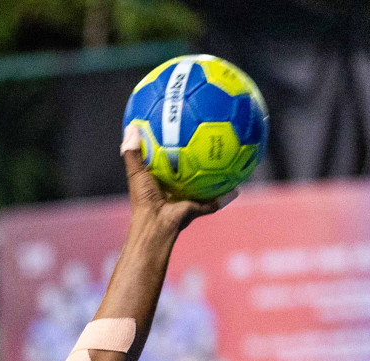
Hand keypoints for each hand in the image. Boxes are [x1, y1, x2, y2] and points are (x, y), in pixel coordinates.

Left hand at [121, 123, 235, 234]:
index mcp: (161, 180)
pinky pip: (215, 202)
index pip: (168, 160)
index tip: (179, 132)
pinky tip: (237, 187)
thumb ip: (133, 152)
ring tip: (228, 162)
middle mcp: (175, 189)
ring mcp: (187, 199)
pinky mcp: (197, 207)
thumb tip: (132, 127)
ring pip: (204, 187)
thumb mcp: (136, 172)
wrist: (155, 223)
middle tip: (208, 143)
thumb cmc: (143, 199)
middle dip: (197, 161)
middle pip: (189, 172)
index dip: (173, 149)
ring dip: (215, 178)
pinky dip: (225, 197)